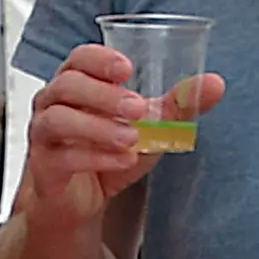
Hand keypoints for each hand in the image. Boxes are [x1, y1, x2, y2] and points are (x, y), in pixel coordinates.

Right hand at [21, 43, 220, 225]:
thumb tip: (215, 83)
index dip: (100, 59)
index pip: (80, 58)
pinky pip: (63, 157)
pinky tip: (123, 160)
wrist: (81, 201)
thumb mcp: (148, 127)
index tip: (127, 68)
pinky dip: (95, 158)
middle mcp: (52, 103)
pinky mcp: (44, 166)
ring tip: (132, 138)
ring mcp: (43, 134)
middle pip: (67, 85)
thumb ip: (177, 105)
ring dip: (98, 127)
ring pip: (59, 119)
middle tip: (138, 108)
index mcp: (76, 82)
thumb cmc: (108, 151)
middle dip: (103, 95)